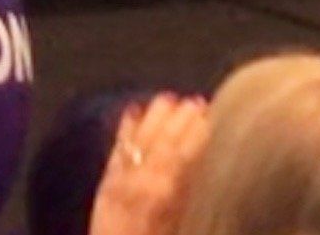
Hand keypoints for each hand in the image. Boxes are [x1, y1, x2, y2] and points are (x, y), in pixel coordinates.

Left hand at [90, 94, 211, 234]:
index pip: (186, 156)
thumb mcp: (185, 225)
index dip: (200, 135)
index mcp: (165, 195)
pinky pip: (116, 151)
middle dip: (180, 121)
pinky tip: (131, 112)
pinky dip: (124, 131)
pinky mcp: (104, 188)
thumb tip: (208, 172)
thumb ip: (195, 198)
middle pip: (164, 144)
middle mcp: (142, 184)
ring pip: (139, 142)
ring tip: (169, 98)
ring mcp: (120, 183)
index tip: (214, 115)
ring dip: (154, 119)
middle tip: (197, 101)